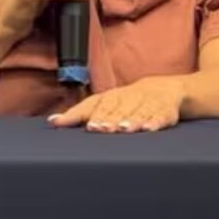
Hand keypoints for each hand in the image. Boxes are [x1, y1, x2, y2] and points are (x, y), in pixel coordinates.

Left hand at [49, 76, 186, 132]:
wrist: (165, 89)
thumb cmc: (127, 101)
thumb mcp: (105, 103)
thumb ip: (79, 113)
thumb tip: (52, 121)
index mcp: (112, 96)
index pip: (99, 104)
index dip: (92, 115)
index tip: (87, 126)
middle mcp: (129, 97)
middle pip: (118, 108)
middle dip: (109, 119)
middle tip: (101, 129)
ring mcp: (148, 103)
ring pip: (138, 111)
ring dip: (130, 120)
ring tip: (123, 129)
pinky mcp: (165, 111)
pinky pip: (161, 116)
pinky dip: (155, 122)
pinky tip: (149, 129)